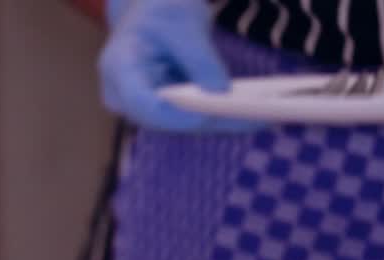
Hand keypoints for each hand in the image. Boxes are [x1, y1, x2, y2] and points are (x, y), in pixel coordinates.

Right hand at [100, 0, 261, 132]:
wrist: (148, 10)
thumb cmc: (159, 9)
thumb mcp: (181, 22)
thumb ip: (199, 58)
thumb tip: (220, 92)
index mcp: (119, 68)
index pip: (141, 102)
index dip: (172, 114)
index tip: (205, 115)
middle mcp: (124, 96)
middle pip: (166, 120)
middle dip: (210, 121)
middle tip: (252, 120)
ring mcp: (143, 106)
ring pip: (183, 124)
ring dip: (223, 123)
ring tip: (263, 119)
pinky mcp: (164, 109)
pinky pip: (193, 118)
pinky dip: (222, 116)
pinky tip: (254, 116)